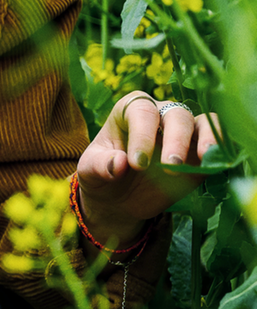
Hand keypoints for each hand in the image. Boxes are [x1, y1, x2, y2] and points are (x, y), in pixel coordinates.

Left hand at [76, 90, 221, 246]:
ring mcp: (184, 132)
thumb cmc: (102, 174)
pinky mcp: (200, 152)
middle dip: (176, 139)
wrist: (118, 197)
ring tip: (201, 160)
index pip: (141, 112)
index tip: (137, 164)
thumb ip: (100, 165)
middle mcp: (160, 114)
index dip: (142, 135)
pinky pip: (218, 142)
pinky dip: (219, 149)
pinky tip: (215, 164)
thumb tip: (119, 164)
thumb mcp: (90, 171)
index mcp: (128, 110)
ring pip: (204, 123)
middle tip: (170, 168)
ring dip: (205, 140)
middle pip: (176, 114)